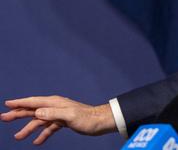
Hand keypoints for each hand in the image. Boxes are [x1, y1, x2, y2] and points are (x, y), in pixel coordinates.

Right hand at [1, 96, 116, 144]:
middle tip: (4, 118)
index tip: (7, 104)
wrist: (101, 122)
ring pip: (39, 121)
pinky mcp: (63, 122)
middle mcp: (55, 106)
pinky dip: (42, 134)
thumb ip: (53, 113)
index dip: (20, 103)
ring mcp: (58, 114)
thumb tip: (37, 112)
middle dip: (18, 114)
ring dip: (28, 129)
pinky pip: (49, 128)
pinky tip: (37, 142)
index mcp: (55, 103)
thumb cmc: (87, 118)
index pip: (33, 102)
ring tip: (18, 137)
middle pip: (33, 110)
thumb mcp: (69, 116)